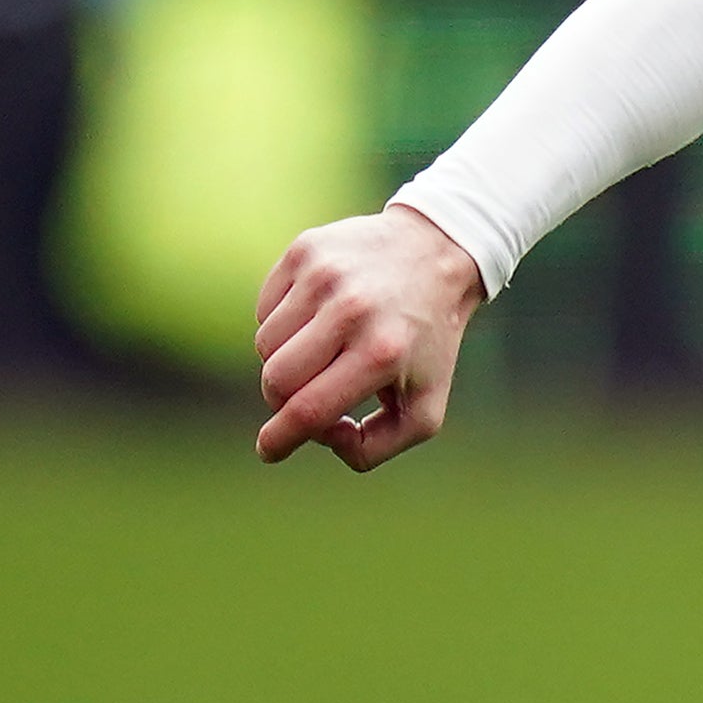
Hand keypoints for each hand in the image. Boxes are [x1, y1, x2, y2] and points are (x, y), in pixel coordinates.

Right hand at [253, 203, 485, 471]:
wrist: (438, 253)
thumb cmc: (427, 341)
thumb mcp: (426, 403)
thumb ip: (377, 445)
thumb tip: (324, 438)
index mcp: (382, 353)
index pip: (309, 410)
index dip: (281, 439)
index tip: (269, 451)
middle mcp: (350, 311)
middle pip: (277, 380)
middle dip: (282, 402)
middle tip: (305, 398)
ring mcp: (322, 276)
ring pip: (264, 345)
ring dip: (285, 361)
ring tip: (324, 351)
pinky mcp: (304, 251)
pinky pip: (264, 309)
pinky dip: (282, 325)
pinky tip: (318, 318)